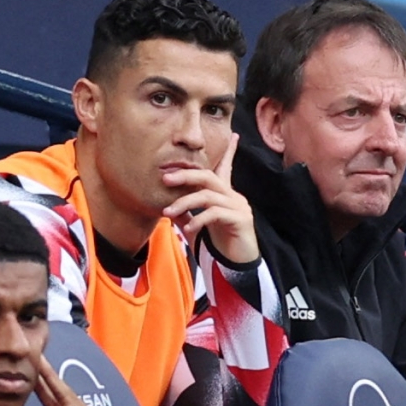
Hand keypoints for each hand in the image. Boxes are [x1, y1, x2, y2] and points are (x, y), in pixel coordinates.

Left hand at [162, 133, 259, 263]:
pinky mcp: (240, 220)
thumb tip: (167, 208)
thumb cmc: (218, 249)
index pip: (226, 169)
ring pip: (208, 195)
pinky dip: (198, 219)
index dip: (229, 152)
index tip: (234, 136)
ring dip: (185, 202)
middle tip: (165, 179)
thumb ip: (185, 217)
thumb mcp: (197, 229)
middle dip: (186, 175)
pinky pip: (216, 213)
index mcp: (226, 197)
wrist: (237, 270)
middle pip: (210, 177)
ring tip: (168, 212)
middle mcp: (234, 198)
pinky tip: (188, 229)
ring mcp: (239, 208)